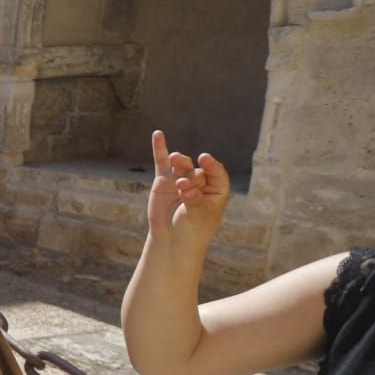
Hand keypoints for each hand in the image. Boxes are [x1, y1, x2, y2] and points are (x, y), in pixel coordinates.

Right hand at [147, 130, 229, 244]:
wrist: (172, 241)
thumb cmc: (193, 231)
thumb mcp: (198, 218)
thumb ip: (193, 200)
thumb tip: (183, 184)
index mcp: (217, 190)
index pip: (217, 174)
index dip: (211, 166)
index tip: (204, 159)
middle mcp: (200, 181)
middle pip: (197, 170)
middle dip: (190, 175)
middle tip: (183, 185)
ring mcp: (181, 179)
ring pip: (181, 164)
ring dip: (179, 160)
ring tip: (175, 159)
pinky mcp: (164, 181)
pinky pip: (162, 163)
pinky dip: (160, 149)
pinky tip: (158, 134)